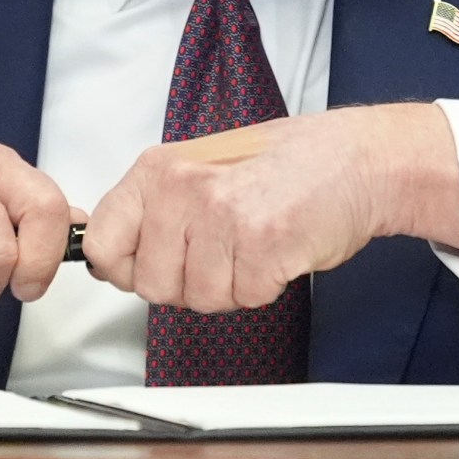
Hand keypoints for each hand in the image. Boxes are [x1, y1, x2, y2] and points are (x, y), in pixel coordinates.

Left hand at [80, 104, 458, 311]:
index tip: (144, 267)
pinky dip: (262, 287)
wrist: (356, 160)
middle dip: (185, 284)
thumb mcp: (202, 167)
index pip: (102, 243)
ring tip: (252, 247)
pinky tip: (276, 252)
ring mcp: (222, 217)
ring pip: (198, 297)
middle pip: (151, 284)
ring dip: (228, 286)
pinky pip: (243, 298)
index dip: (124, 269)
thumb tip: (108, 257)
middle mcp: (184, 189)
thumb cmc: (286, 164)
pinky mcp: (261, 246)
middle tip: (220, 254)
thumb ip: (154, 209)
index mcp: (160, 169)